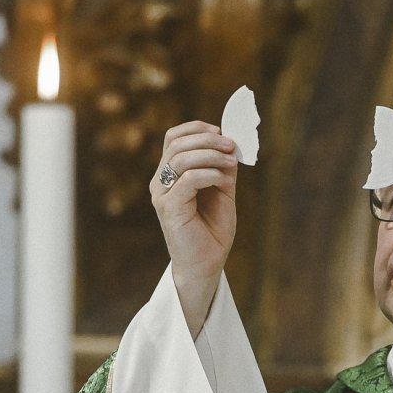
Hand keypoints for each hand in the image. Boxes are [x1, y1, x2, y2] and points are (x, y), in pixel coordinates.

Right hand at [150, 121, 239, 335]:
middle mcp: (160, 182)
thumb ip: (223, 167)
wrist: (206, 264)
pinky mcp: (169, 208)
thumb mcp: (221, 190)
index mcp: (170, 174)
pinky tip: (224, 181)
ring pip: (181, 158)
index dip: (197, 128)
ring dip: (210, 155)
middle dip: (208, 139)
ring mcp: (162, 195)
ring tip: (231, 162)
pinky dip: (210, 174)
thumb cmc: (211, 230)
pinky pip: (188, 179)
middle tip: (231, 146)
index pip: (174, 137)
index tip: (222, 131)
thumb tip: (231, 142)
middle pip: (177, 144)